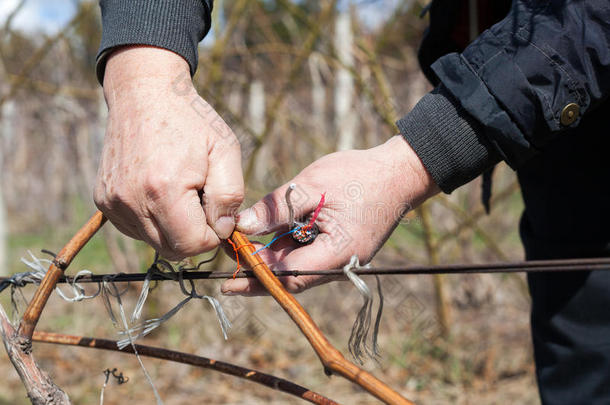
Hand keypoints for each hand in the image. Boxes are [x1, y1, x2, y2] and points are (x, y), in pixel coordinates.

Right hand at [94, 46, 243, 259]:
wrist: (144, 93)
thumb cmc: (191, 120)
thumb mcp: (225, 150)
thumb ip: (229, 197)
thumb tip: (222, 232)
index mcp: (163, 189)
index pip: (192, 244)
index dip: (213, 234)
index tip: (217, 209)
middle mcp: (131, 201)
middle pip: (172, 249)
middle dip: (195, 233)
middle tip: (202, 199)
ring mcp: (112, 203)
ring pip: (154, 242)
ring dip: (175, 228)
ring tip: (181, 190)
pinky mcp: (103, 201)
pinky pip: (137, 230)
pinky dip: (155, 220)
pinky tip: (161, 191)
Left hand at [221, 136, 438, 294]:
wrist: (400, 172)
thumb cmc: (360, 175)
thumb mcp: (312, 185)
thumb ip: (276, 208)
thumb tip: (242, 225)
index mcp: (338, 253)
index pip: (289, 275)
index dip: (258, 277)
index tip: (230, 279)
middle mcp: (341, 264)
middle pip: (292, 277)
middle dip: (259, 273)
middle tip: (228, 272)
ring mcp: (342, 258)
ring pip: (298, 267)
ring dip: (271, 259)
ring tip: (240, 249)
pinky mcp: (341, 247)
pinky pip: (309, 254)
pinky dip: (287, 248)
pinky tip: (266, 239)